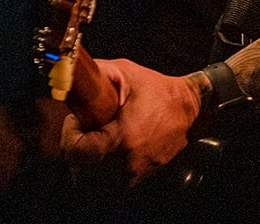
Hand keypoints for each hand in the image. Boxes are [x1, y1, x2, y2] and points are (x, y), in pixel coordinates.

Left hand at [57, 59, 201, 186]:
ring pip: (90, 184)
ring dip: (85, 165)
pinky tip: (105, 153)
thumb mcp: (126, 72)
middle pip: (79, 172)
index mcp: (124, 136)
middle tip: (85, 131)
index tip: (77, 124)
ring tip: (94, 143)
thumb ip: (96, 72)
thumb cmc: (159, 92)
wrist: (189, 112)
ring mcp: (132, 175)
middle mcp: (127, 162)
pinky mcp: (136, 181)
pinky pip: (105, 187)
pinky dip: (98, 173)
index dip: (70, 137)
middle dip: (76, 151)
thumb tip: (70, 73)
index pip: (78, 153)